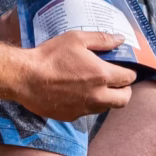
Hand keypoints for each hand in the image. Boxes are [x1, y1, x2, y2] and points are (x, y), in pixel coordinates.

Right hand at [17, 31, 136, 119]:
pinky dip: (88, 104)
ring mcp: (84, 109)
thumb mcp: (76, 39)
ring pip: (106, 107)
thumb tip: (120, 40)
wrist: (26, 78)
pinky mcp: (72, 116)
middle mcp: (97, 96)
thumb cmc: (50, 56)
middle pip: (124, 100)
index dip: (129, 73)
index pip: (129, 78)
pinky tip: (77, 93)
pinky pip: (87, 112)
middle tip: (116, 81)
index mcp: (102, 75)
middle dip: (124, 90)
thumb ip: (102, 39)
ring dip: (107, 98)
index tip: (124, 68)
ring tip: (96, 86)